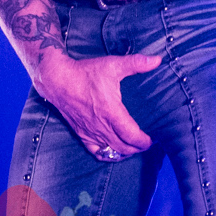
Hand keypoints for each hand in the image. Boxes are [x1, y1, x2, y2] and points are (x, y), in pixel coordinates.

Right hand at [34, 52, 162, 160]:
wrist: (58, 80)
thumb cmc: (85, 73)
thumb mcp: (112, 65)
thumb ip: (136, 63)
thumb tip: (157, 60)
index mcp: (112, 113)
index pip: (132, 136)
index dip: (144, 142)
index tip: (152, 140)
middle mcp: (102, 126)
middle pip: (124, 147)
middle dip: (137, 148)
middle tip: (146, 143)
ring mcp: (91, 132)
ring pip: (112, 152)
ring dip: (125, 152)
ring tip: (133, 147)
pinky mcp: (81, 134)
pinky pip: (96, 152)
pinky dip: (108, 155)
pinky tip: (113, 151)